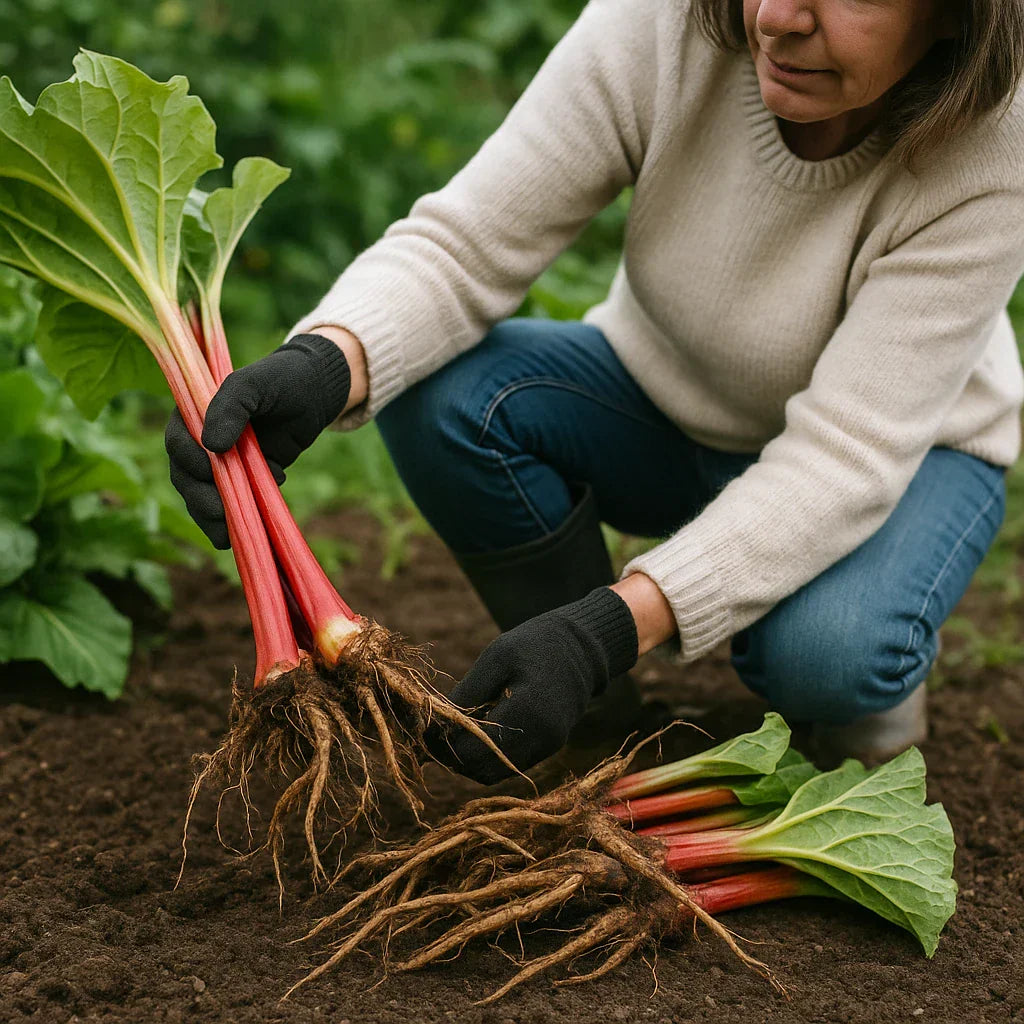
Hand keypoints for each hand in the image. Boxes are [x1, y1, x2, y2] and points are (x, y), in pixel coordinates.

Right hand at [164, 333, 350, 547]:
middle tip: (221, 513)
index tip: (208, 470)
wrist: (315, 394)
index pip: (177, 443)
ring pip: (205, 498)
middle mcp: (202, 442)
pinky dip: (237, 519)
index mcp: (194, 414)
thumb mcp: (253, 384)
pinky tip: (254, 521)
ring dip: (214, 519)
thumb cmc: (280, 380)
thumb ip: (230, 406)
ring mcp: (223, 464)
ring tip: (232, 533)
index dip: (188, 461)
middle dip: (200, 499)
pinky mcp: (244, 480)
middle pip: (186, 478)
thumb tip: (212, 445)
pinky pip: (232, 505)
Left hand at [432, 587, 638, 783]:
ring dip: (468, 759)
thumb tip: (433, 722)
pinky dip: (488, 756)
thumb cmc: (536, 644)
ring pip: (495, 773)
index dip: (442, 745)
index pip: (473, 748)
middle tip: (430, 735)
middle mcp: (541, 738)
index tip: (421, 730)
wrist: (583, 647)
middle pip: (482, 769)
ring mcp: (548, 746)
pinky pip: (510, 764)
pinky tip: (474, 732)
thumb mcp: (497, 657)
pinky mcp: (550, 747)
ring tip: (449, 733)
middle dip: (451, 756)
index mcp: (527, 713)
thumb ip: (467, 693)